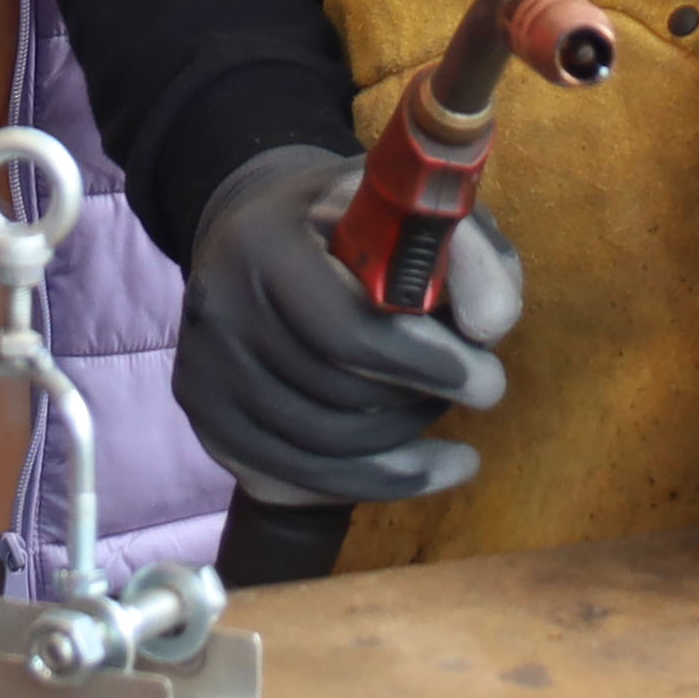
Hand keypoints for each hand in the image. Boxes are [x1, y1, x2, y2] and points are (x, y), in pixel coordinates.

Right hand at [178, 144, 518, 502]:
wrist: (260, 237)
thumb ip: (469, 256)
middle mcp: (219, 310)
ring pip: (323, 448)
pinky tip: (429, 468)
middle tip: (478, 389)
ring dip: (403, 444)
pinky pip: (300, 478)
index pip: (347, 331)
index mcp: (266, 243)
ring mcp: (205, 373)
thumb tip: (493, 325)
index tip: (489, 382)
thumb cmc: (353, 226)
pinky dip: (377, 483)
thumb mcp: (417, 214)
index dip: (425, 365)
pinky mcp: (210, 422)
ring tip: (443, 412)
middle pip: (337, 395)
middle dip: (422, 402)